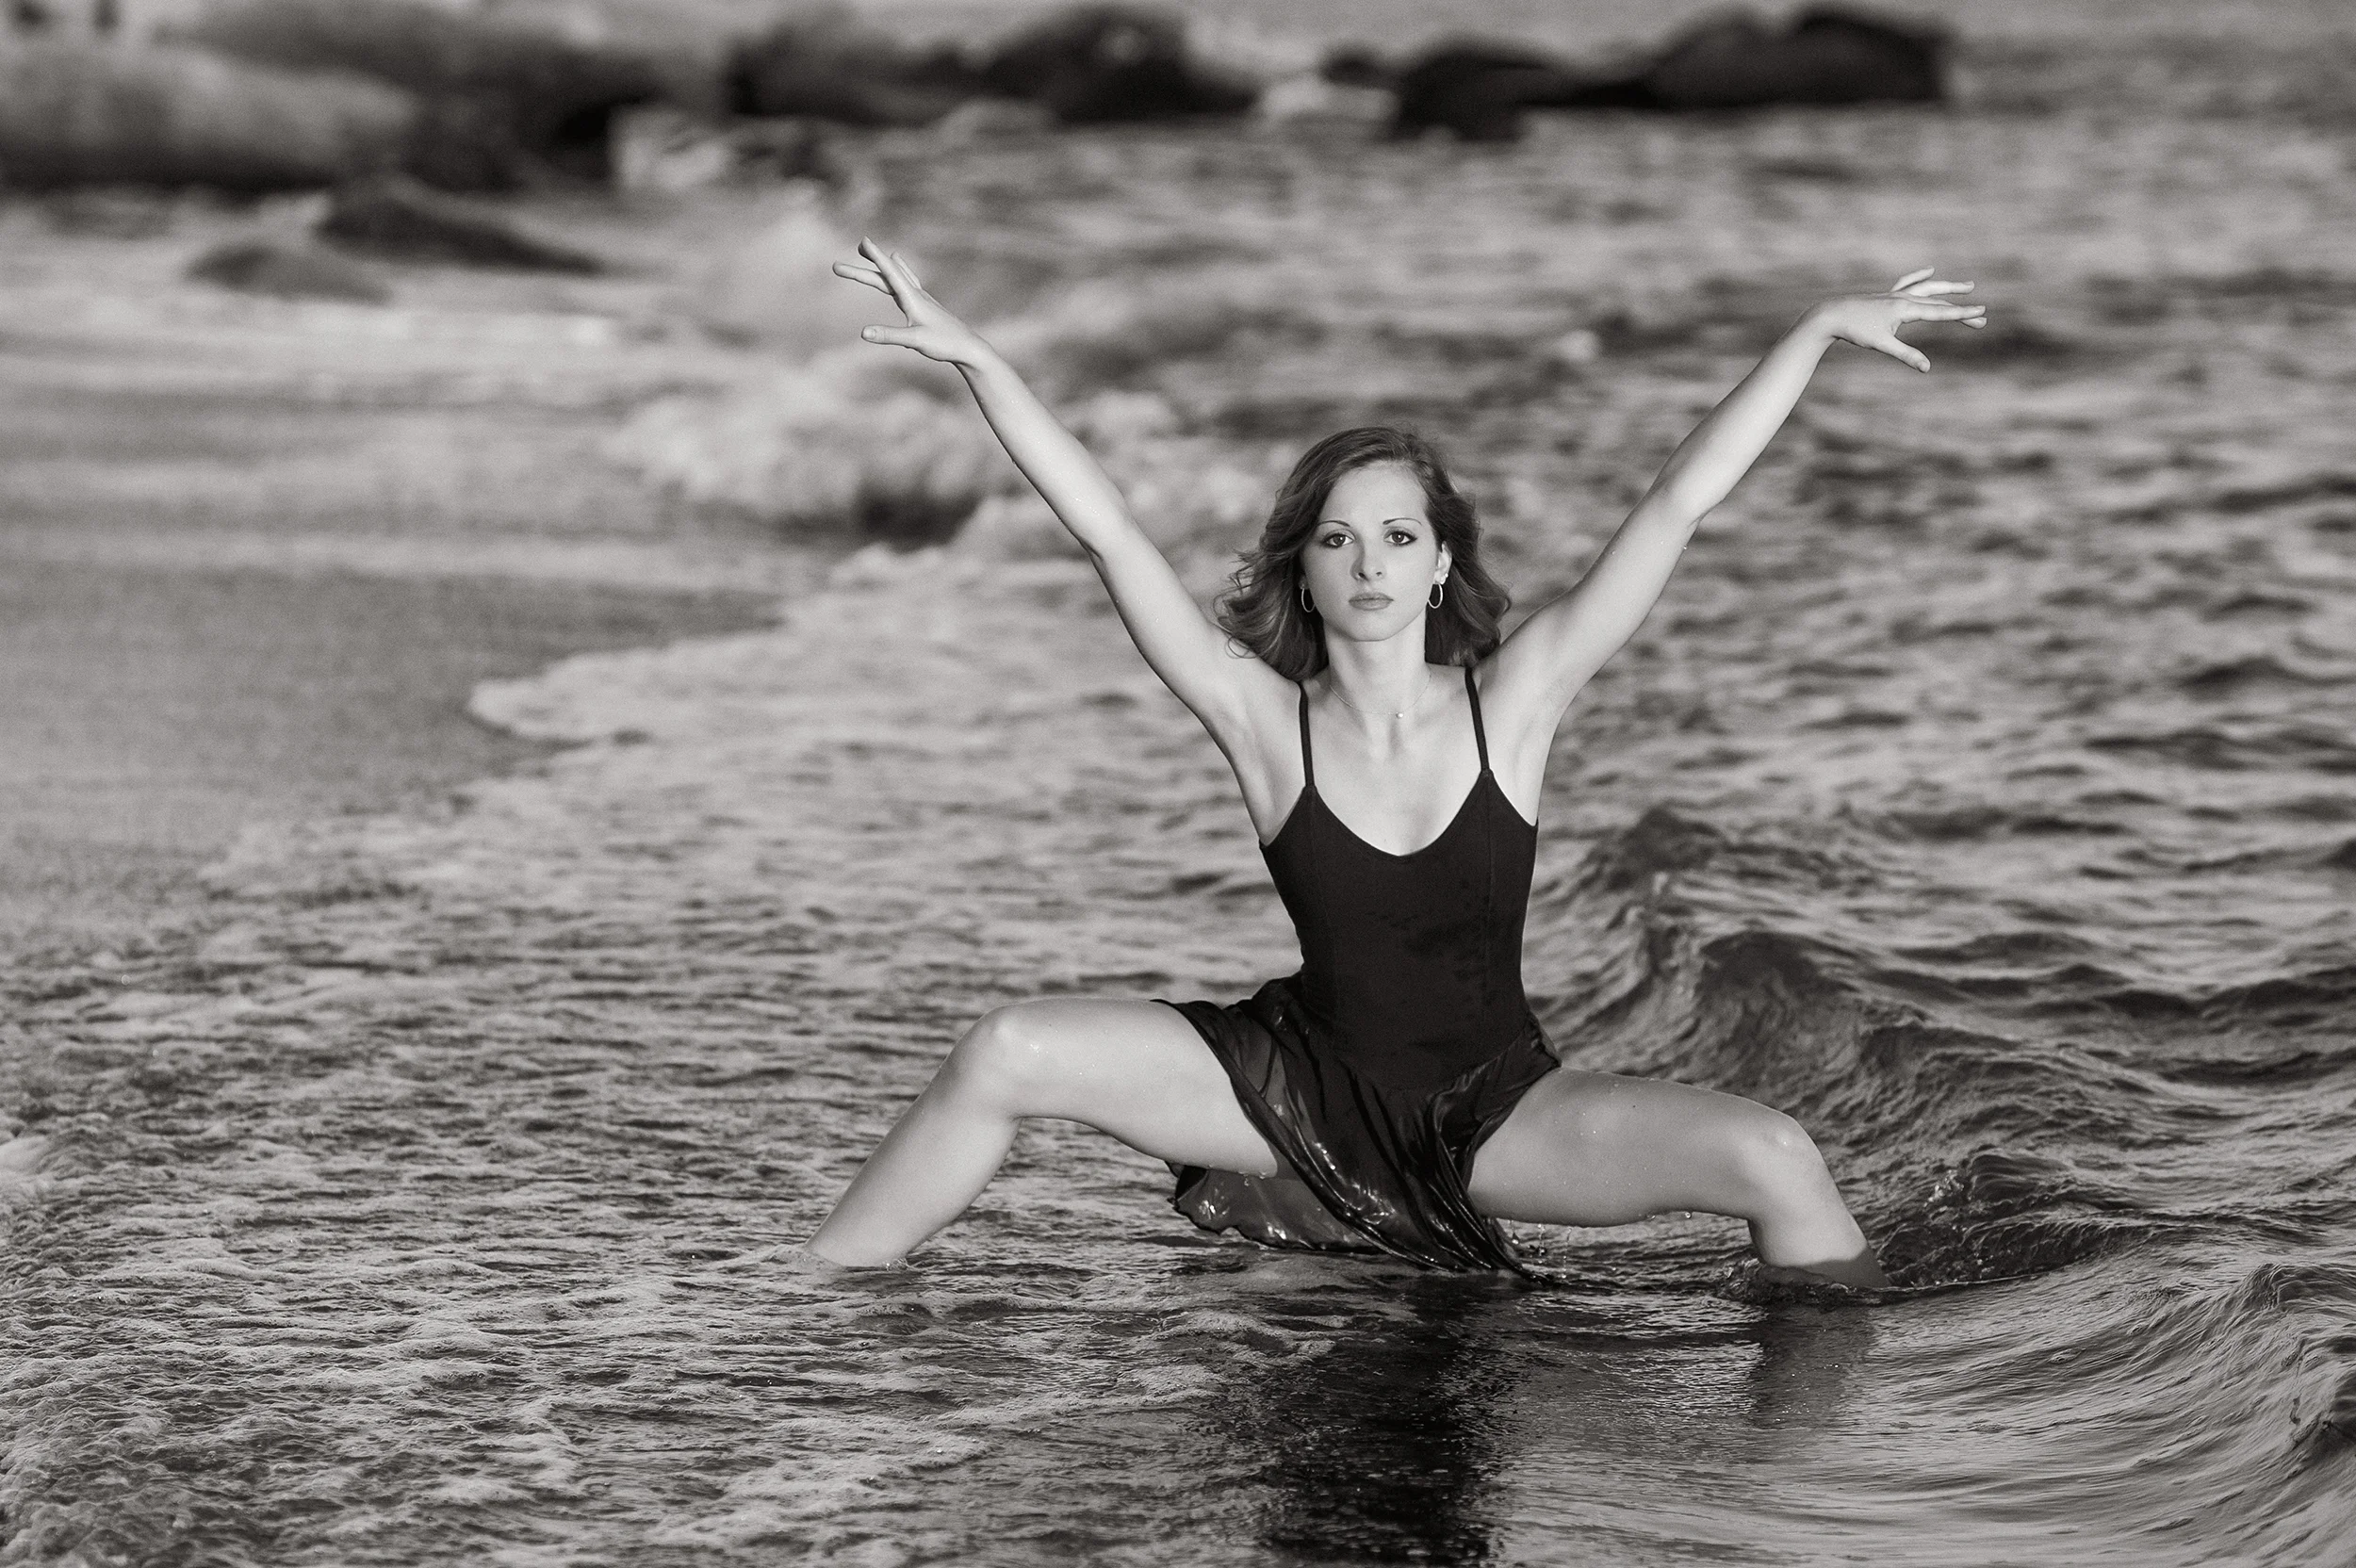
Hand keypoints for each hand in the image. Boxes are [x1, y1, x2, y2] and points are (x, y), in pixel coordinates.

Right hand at [832, 239, 991, 365]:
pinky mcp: (926, 307)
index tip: (863, 240)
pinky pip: (909, 285)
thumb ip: (889, 336)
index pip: (889, 273)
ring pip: (898, 278)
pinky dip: (901, 275)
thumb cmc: (944, 344)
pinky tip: (904, 275)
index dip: (875, 257)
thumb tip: (863, 333)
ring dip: (884, 267)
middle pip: (885, 277)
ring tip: (877, 253)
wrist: (969, 349)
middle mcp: (916, 295)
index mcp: (912, 299)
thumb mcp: (914, 342)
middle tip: (837, 267)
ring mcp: (922, 300)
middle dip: (861, 271)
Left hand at [1808, 268, 1986, 372]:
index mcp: (1906, 309)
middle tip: (1982, 318)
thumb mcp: (1882, 345)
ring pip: (1928, 289)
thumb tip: (1927, 368)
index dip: (1963, 314)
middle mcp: (1904, 298)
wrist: (1832, 315)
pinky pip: (1908, 283)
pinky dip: (1919, 277)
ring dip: (1948, 288)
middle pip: (1939, 303)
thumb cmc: (1856, 330)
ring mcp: (1895, 295)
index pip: (1941, 312)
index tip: (1982, 313)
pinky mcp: (1887, 296)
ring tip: (1967, 286)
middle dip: (1961, 311)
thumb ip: (1906, 355)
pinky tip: (1929, 271)